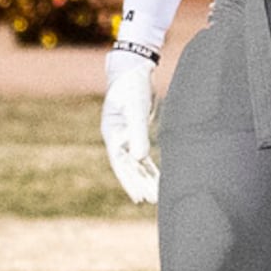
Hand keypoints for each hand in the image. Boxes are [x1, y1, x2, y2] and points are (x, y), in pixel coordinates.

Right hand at [101, 47, 159, 204]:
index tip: (138, 197)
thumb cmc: (132, 87)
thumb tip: (140, 158)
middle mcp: (118, 139)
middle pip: (128, 167)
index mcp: (113, 135)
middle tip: (150, 201)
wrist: (134, 69)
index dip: (129, 182)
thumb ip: (138, 133)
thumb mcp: (136, 110)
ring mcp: (127, 137)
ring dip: (145, 179)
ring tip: (154, 196)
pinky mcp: (138, 133)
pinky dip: (150, 167)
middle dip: (139, 184)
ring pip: (136, 164)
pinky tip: (157, 179)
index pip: (121, 165)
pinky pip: (143, 156)